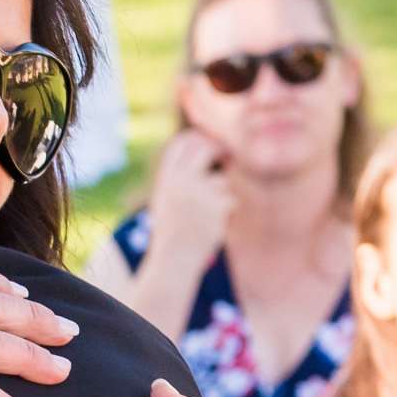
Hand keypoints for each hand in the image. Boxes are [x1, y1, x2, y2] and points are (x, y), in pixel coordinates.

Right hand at [145, 131, 233, 275]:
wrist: (174, 259)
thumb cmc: (172, 230)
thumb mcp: (167, 199)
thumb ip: (180, 175)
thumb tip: (205, 148)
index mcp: (166, 178)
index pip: (182, 143)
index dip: (197, 137)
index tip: (208, 140)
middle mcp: (181, 180)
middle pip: (206, 147)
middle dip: (219, 148)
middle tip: (228, 155)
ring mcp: (199, 192)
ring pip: (222, 180)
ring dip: (221, 196)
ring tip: (207, 216)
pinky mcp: (217, 205)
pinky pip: (231, 200)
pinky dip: (226, 213)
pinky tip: (212, 226)